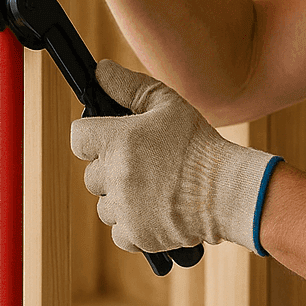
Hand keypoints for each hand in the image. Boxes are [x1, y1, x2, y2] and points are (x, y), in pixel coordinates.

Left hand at [71, 60, 280, 255]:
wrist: (226, 190)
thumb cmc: (198, 145)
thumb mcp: (168, 105)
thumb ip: (130, 86)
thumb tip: (100, 70)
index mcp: (118, 140)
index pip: (79, 138)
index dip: (94, 138)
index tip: (112, 141)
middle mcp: (115, 175)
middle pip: (91, 175)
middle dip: (112, 171)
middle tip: (146, 166)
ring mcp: (123, 208)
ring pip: (104, 205)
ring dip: (122, 200)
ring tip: (155, 190)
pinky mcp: (135, 235)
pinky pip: (119, 232)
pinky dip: (134, 225)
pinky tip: (157, 211)